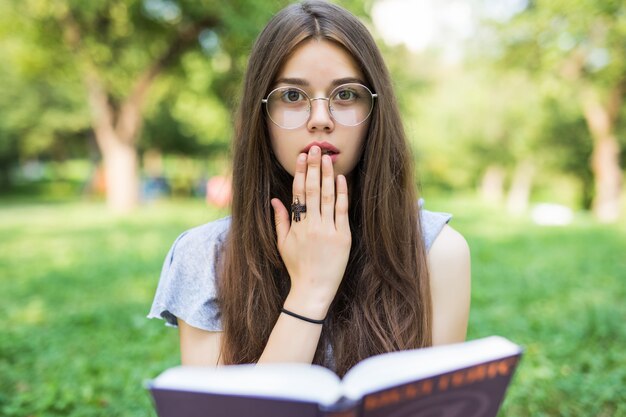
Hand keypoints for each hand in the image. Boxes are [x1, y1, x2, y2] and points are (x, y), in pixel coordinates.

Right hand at [270, 146, 351, 317]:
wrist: (313, 290)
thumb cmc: (297, 267)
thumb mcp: (283, 244)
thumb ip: (280, 220)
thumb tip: (274, 199)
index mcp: (296, 226)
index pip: (298, 193)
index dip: (300, 173)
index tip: (301, 157)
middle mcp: (311, 225)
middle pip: (312, 190)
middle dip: (313, 167)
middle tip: (314, 148)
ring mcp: (328, 230)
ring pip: (327, 197)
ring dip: (327, 175)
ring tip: (327, 158)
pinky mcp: (343, 237)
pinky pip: (342, 210)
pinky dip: (342, 193)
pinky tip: (341, 178)